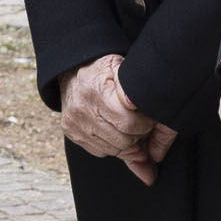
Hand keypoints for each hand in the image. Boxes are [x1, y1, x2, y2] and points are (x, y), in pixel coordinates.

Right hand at [58, 54, 166, 181]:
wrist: (71, 71)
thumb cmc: (102, 70)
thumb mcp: (121, 68)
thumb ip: (135, 90)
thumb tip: (136, 109)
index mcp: (97, 90)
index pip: (129, 123)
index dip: (145, 124)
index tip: (149, 117)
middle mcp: (82, 109)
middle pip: (123, 140)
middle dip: (139, 135)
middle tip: (142, 124)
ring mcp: (75, 123)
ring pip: (114, 150)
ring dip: (128, 143)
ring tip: (130, 127)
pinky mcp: (71, 133)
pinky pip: (101, 151)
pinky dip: (113, 146)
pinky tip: (116, 131)